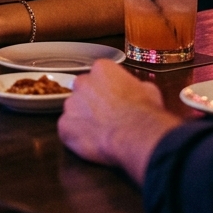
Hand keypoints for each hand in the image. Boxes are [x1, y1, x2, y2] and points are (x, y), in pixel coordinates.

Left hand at [58, 60, 181, 183]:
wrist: (136, 134)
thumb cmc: (144, 111)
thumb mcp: (148, 90)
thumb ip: (134, 86)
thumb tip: (136, 91)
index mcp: (102, 69)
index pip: (100, 75)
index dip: (107, 89)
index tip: (114, 99)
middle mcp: (82, 82)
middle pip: (83, 90)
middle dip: (91, 101)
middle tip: (105, 116)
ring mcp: (71, 104)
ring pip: (74, 110)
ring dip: (83, 119)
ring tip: (99, 132)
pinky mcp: (64, 126)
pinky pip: (67, 129)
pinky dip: (76, 136)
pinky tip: (91, 143)